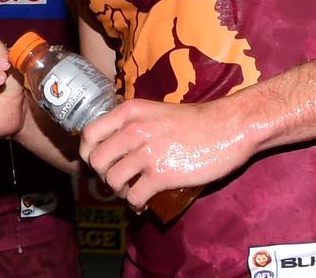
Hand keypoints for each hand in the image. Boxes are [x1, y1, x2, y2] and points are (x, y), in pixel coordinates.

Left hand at [79, 97, 251, 211]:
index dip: (88, 152)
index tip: (97, 162)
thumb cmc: (194, 120)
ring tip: (131, 191)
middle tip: (117, 179)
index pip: (88, 134)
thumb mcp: (154, 111)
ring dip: (119, 191)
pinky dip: (135, 204)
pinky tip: (143, 203)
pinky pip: (134, 197)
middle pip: (95, 161)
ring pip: (111, 180)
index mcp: (128, 111)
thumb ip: (132, 123)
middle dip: (102, 174)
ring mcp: (146, 153)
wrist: (228, 127)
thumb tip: (113, 143)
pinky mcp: (161, 175)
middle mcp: (132, 130)